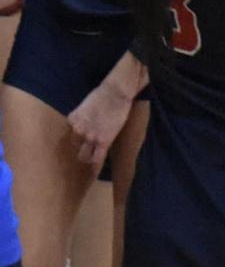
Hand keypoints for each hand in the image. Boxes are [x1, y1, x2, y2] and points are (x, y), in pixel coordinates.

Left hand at [68, 56, 147, 174]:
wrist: (115, 92)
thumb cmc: (102, 94)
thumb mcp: (85, 105)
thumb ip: (81, 116)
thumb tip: (81, 122)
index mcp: (72, 121)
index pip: (66, 137)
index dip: (69, 143)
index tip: (67, 150)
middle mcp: (79, 130)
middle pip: (72, 147)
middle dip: (74, 152)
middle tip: (75, 159)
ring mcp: (91, 137)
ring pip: (83, 155)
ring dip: (85, 160)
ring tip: (85, 165)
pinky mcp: (104, 141)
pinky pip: (98, 157)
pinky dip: (95, 166)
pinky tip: (94, 173)